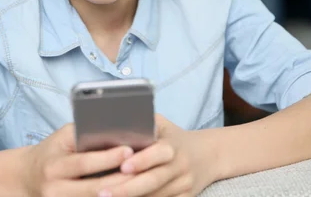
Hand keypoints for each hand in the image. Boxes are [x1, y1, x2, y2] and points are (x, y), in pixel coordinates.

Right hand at [22, 124, 133, 196]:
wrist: (26, 177)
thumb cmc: (52, 151)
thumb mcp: (62, 138)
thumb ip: (84, 135)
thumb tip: (115, 130)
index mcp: (53, 166)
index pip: (83, 163)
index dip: (108, 158)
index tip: (129, 150)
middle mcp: (54, 189)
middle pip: (93, 188)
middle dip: (120, 180)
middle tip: (143, 169)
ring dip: (119, 194)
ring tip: (140, 183)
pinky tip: (126, 193)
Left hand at [102, 115, 217, 196]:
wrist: (208, 155)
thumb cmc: (174, 138)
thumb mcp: (163, 125)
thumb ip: (145, 123)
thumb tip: (117, 120)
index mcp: (172, 147)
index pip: (158, 154)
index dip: (141, 161)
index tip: (123, 166)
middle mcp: (179, 167)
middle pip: (153, 181)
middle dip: (127, 189)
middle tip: (103, 193)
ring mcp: (183, 186)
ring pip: (157, 196)